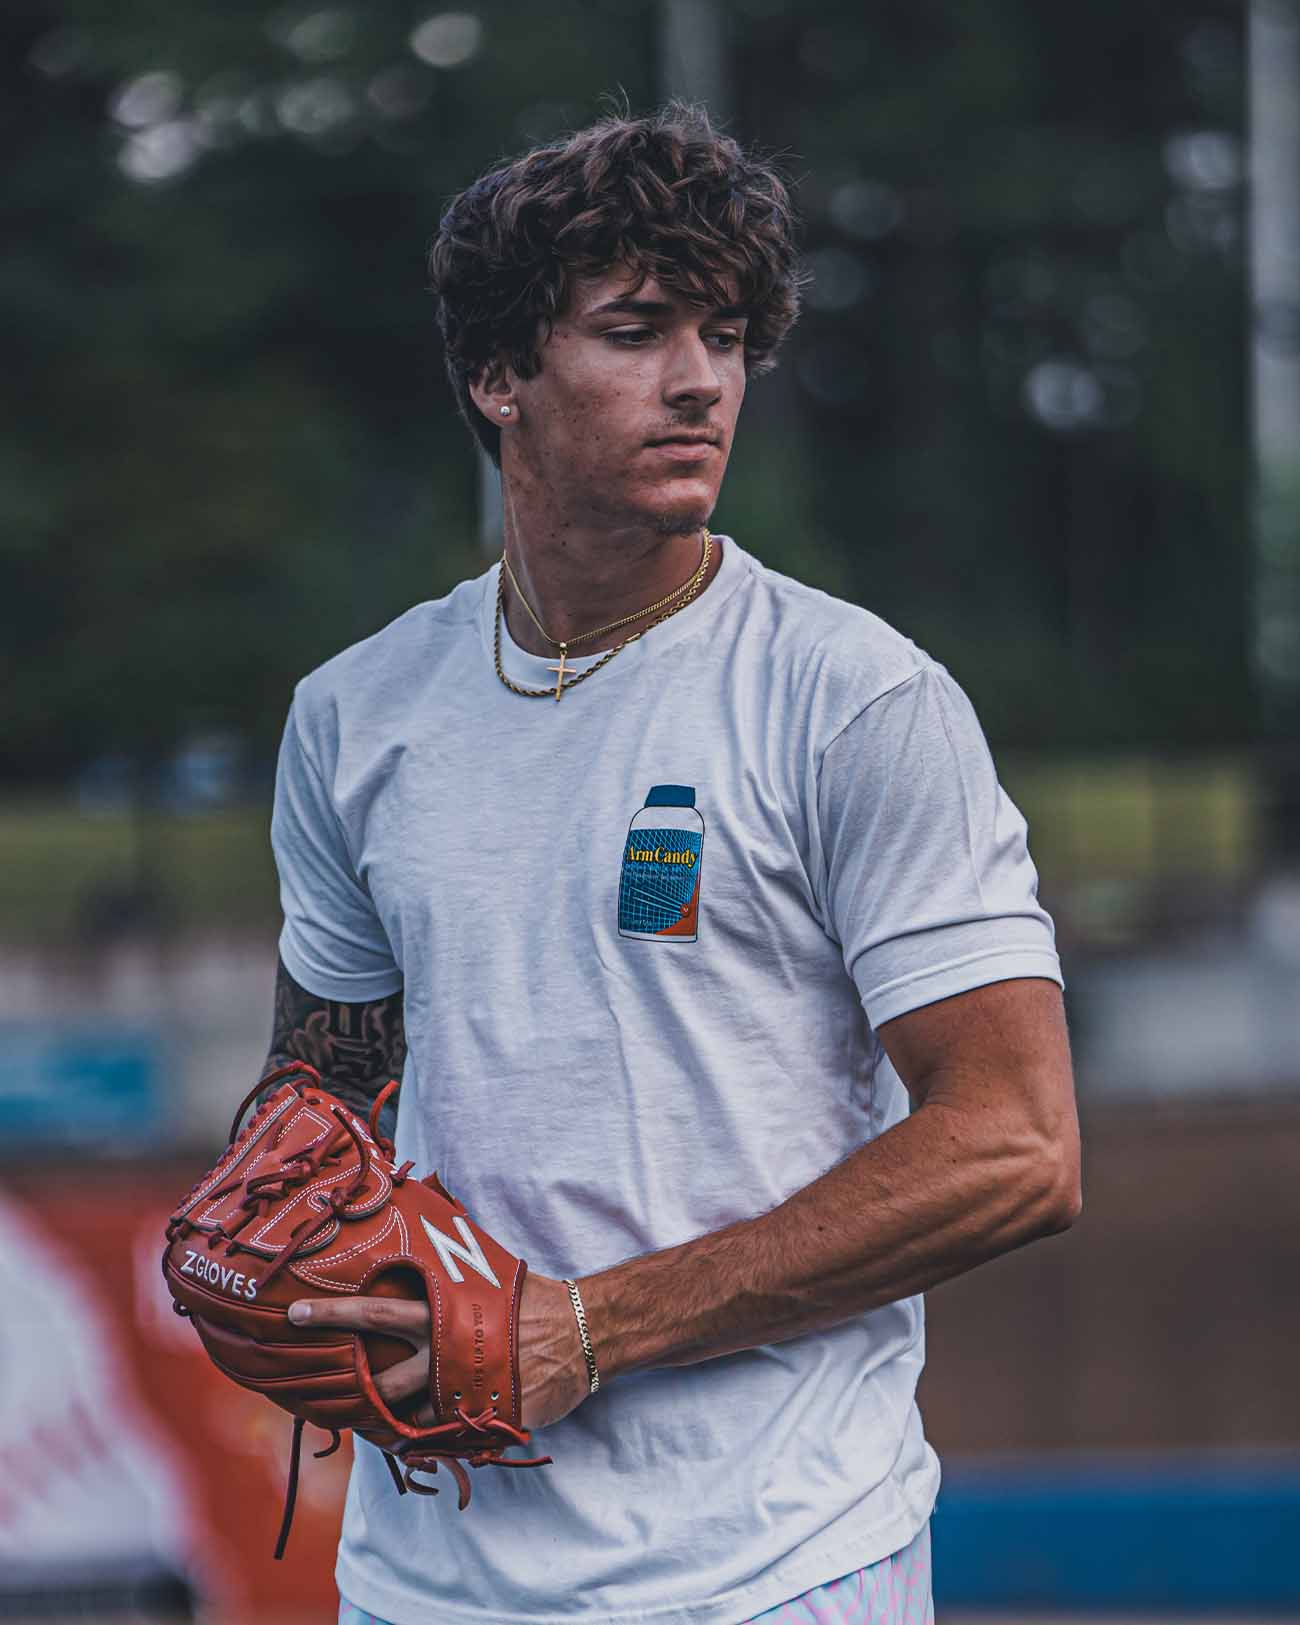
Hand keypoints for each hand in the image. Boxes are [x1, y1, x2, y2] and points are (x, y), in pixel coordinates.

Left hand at [286, 1270, 589, 1444]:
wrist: (580, 1332)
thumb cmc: (528, 1296)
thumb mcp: (485, 1270)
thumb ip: (449, 1264)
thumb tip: (424, 1209)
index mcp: (440, 1311)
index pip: (375, 1311)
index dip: (334, 1313)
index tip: (294, 1313)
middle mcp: (442, 1353)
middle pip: (381, 1375)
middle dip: (342, 1383)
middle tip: (304, 1385)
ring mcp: (459, 1390)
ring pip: (405, 1414)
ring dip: (380, 1419)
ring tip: (358, 1421)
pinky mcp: (479, 1416)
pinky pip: (439, 1434)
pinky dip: (421, 1435)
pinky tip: (408, 1437)